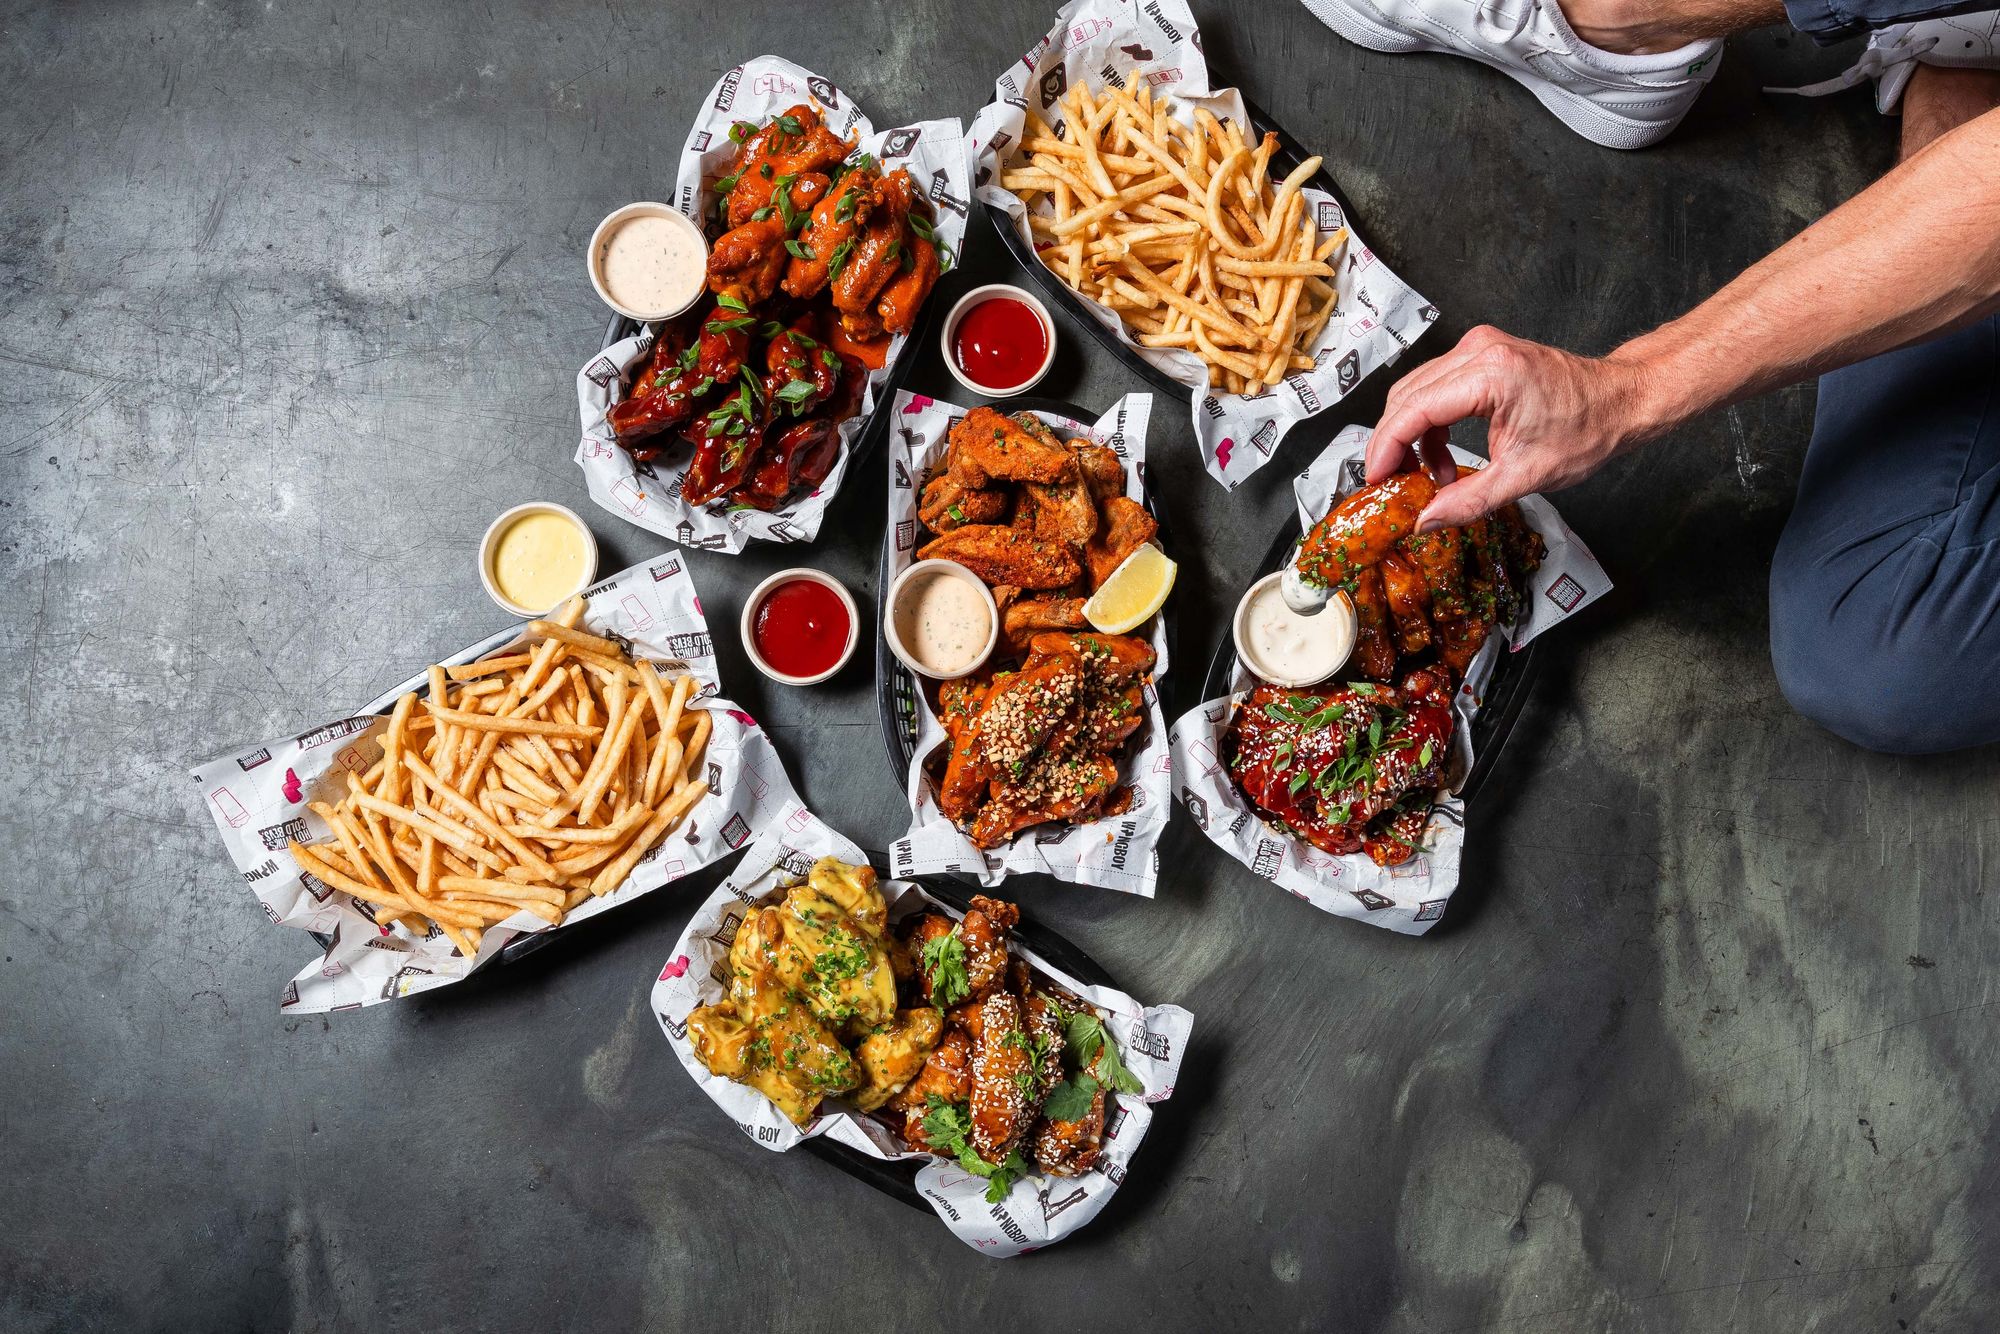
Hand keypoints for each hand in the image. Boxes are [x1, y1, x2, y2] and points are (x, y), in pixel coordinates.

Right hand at [1365, 326, 1662, 531]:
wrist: (1623, 400)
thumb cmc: (1587, 430)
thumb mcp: (1525, 476)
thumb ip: (1468, 501)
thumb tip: (1424, 521)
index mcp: (1490, 375)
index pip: (1413, 410)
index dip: (1385, 447)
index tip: (1376, 479)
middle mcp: (1478, 350)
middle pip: (1406, 396)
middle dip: (1393, 444)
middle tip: (1394, 484)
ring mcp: (1478, 347)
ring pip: (1416, 391)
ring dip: (1413, 436)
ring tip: (1430, 476)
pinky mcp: (1481, 353)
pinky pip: (1436, 387)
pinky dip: (1431, 423)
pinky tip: (1444, 455)